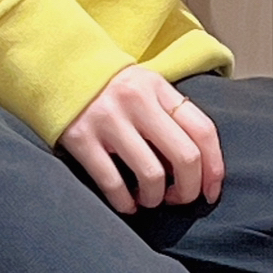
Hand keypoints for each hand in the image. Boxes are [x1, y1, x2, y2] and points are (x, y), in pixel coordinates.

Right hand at [60, 66, 223, 216]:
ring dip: (156, 198)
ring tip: (149, 198)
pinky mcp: (81, 139)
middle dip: (188, 190)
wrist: (57, 68)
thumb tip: (195, 166)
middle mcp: (137, 103)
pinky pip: (113, 182)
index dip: (214, 169)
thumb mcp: (145, 87)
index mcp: (159, 89)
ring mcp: (108, 121)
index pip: (203, 131)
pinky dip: (125, 203)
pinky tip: (127, 204)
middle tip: (178, 199)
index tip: (210, 192)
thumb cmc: (110, 87)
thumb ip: (169, 116)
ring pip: (152, 175)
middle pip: (185, 157)